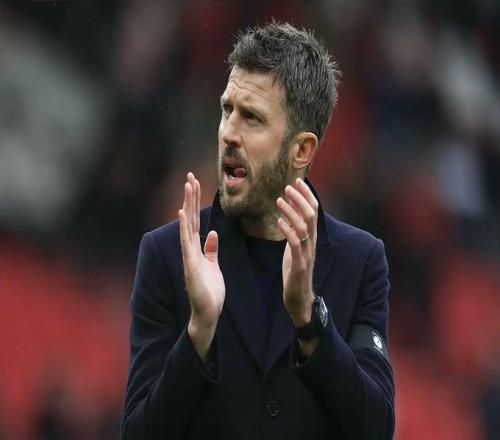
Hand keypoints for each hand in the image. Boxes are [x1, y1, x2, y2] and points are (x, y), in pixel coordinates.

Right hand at [179, 172, 224, 358]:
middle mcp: (190, 249)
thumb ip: (212, 250)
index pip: (195, 221)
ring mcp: (189, 256)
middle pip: (190, 218)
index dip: (195, 203)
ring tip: (188, 186)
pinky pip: (187, 243)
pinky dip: (184, 227)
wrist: (208, 313)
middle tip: (190, 176)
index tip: (195, 184)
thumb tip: (213, 234)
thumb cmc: (210, 292)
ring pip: (187, 225)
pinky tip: (183, 212)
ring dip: (187, 205)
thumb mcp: (213, 266)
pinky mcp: (191, 265)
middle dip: (190, 197)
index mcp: (197, 249)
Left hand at [276, 178, 318, 327]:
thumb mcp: (294, 248)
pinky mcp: (299, 264)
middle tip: (288, 186)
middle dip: (300, 199)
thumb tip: (288, 215)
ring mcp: (306, 253)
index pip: (314, 211)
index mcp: (311, 238)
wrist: (300, 299)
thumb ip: (294, 232)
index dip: (307, 196)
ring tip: (279, 200)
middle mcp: (311, 243)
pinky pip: (295, 243)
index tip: (297, 182)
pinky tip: (278, 221)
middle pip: (311, 215)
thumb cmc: (296, 273)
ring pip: (303, 226)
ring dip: (291, 211)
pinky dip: (287, 230)